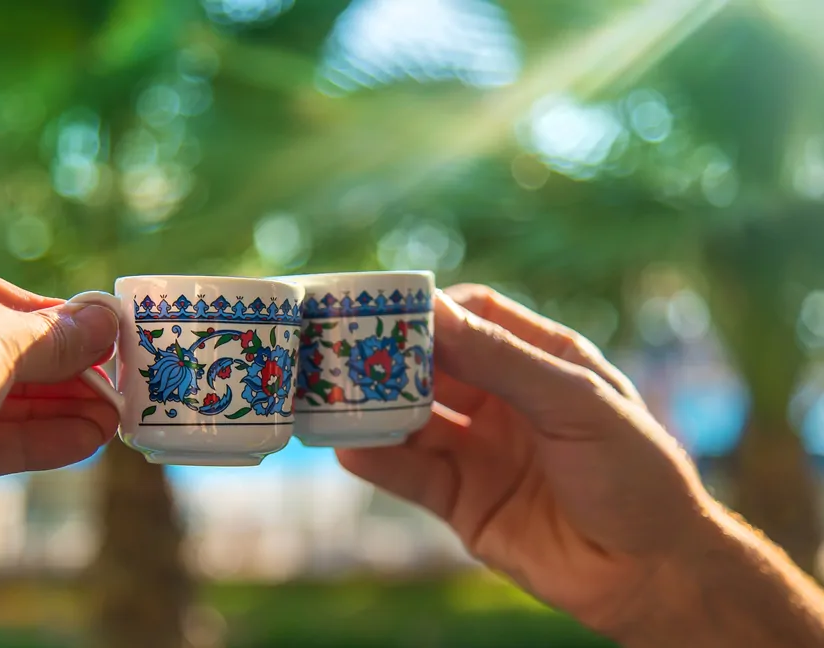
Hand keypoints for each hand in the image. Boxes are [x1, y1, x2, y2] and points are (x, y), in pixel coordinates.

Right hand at [337, 284, 717, 640]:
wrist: (651, 575)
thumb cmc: (635, 473)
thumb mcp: (575, 402)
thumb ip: (503, 360)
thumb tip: (435, 314)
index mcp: (541, 362)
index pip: (475, 318)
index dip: (432, 311)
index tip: (385, 308)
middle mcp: (504, 401)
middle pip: (433, 368)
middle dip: (389, 360)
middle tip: (341, 350)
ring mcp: (480, 451)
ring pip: (414, 422)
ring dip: (374, 411)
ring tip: (330, 399)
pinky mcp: (462, 501)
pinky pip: (412, 475)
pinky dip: (379, 462)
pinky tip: (349, 450)